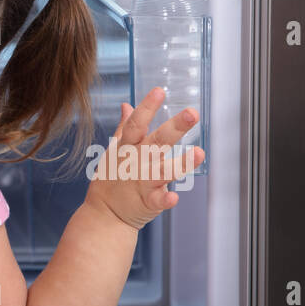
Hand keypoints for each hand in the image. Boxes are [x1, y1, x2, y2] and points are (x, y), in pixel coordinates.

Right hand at [83, 87, 204, 230]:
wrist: (105, 214)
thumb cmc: (112, 179)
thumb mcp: (114, 150)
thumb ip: (124, 127)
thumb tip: (127, 104)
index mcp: (128, 147)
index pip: (137, 123)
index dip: (147, 107)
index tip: (160, 91)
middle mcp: (136, 162)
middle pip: (157, 141)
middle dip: (175, 127)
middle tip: (192, 113)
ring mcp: (142, 182)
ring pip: (163, 170)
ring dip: (180, 162)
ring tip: (199, 153)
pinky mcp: (148, 202)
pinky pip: (158, 200)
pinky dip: (165, 199)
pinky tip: (174, 196)